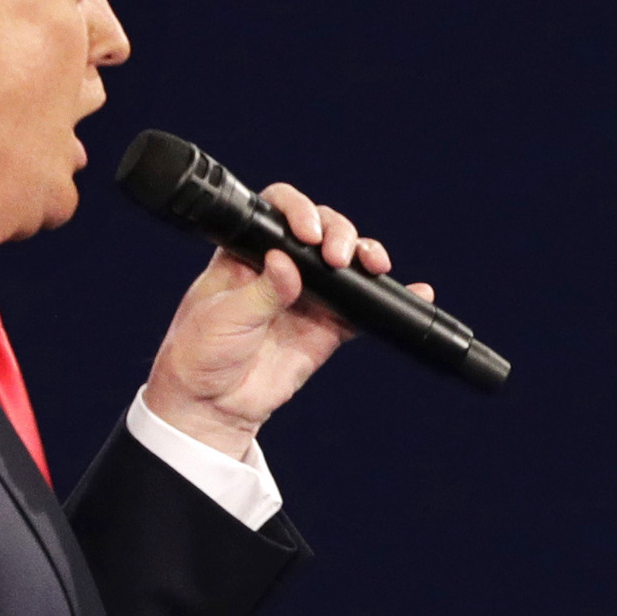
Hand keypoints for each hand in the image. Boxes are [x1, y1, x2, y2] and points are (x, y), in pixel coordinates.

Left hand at [141, 183, 437, 458]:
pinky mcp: (328, 326)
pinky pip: (363, 306)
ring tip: (374, 264)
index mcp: (248, 252)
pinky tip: (415, 290)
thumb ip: (261, 290)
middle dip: (339, 234)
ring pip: (346, 262)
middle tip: (338, 257)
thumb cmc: (201, 353)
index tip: (308, 233)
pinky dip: (388, 299)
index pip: (278, 212)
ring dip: (364, 256)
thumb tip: (286, 262)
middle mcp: (282, 265)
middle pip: (322, 229)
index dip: (298, 211)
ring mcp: (308, 294)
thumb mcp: (224, 318)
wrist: (213, 404)